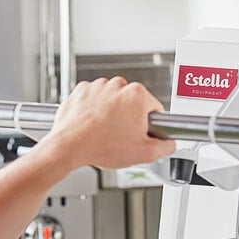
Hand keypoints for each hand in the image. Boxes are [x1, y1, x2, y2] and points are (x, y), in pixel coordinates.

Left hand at [44, 77, 175, 170]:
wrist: (68, 147)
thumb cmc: (101, 146)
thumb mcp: (144, 153)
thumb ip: (166, 147)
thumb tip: (169, 143)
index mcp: (137, 95)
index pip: (154, 109)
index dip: (150, 126)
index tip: (141, 135)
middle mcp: (118, 85)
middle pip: (133, 103)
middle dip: (130, 119)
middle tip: (123, 137)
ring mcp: (98, 86)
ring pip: (113, 101)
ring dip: (112, 114)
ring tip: (106, 133)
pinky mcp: (82, 90)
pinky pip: (94, 100)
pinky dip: (95, 111)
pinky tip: (94, 126)